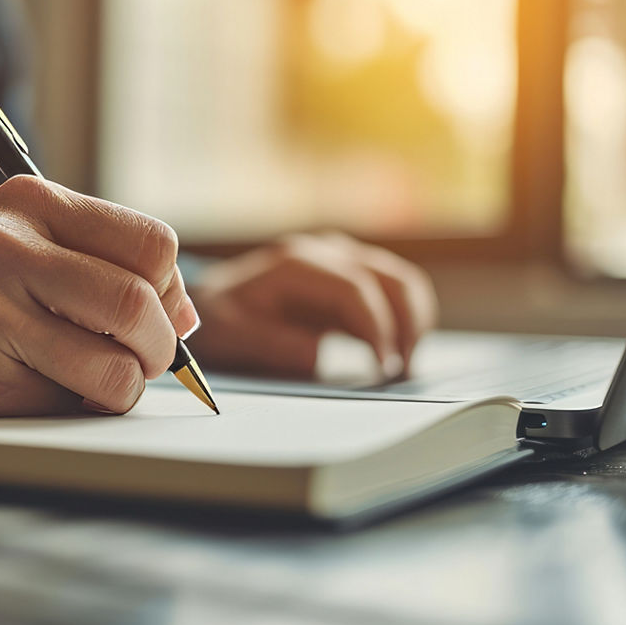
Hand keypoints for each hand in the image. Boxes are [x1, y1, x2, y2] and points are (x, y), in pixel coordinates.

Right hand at [0, 176, 198, 415]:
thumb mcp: (24, 249)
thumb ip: (101, 266)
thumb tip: (189, 315)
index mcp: (30, 201)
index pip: (151, 242)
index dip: (171, 289)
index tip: (158, 314)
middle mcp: (8, 242)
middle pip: (140, 300)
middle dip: (161, 346)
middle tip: (145, 360)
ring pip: (117, 359)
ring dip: (127, 384)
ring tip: (99, 379)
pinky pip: (75, 397)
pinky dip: (85, 405)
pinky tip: (51, 388)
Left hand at [186, 233, 436, 378]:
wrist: (212, 303)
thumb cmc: (220, 320)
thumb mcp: (232, 335)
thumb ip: (271, 344)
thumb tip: (318, 355)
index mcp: (296, 264)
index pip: (354, 288)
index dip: (375, 326)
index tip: (382, 366)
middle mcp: (325, 254)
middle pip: (388, 277)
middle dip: (406, 323)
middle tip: (404, 370)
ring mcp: (342, 263)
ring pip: (399, 281)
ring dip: (414, 320)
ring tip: (407, 365)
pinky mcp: (351, 281)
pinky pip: (393, 293)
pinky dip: (407, 319)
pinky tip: (402, 353)